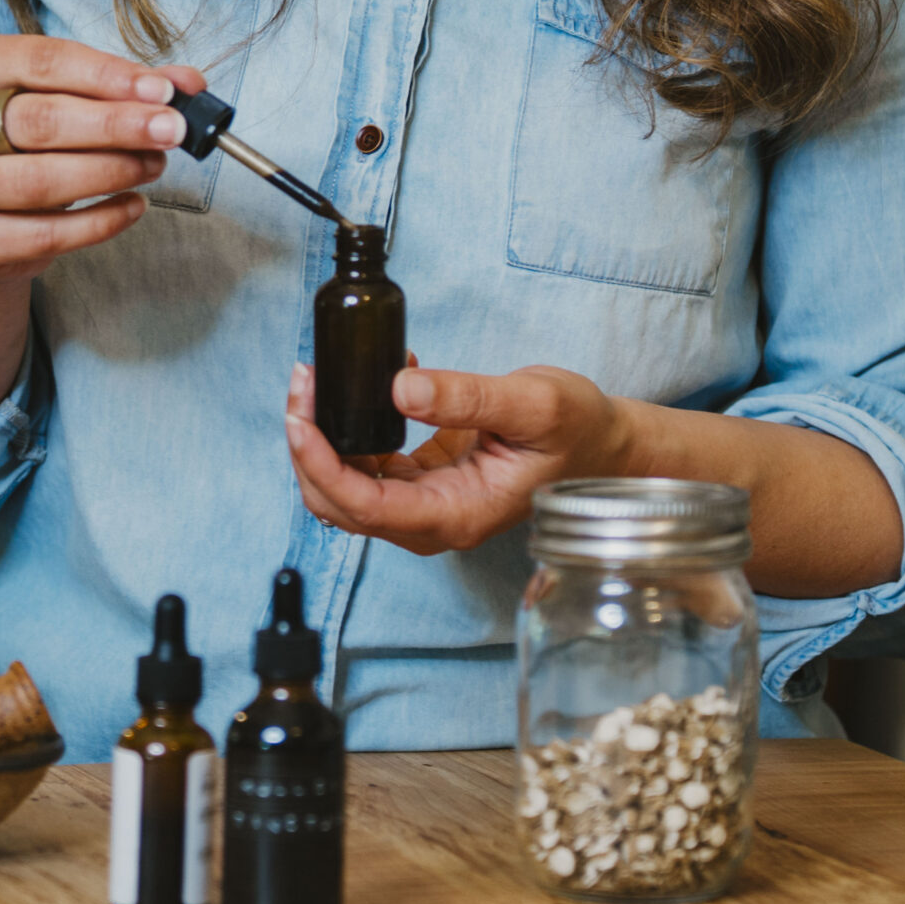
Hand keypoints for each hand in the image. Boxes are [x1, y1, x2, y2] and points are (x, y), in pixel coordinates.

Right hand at [0, 35, 205, 284]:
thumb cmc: (29, 138)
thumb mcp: (68, 97)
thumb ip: (125, 86)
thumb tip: (188, 84)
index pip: (40, 61)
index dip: (105, 76)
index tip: (161, 91)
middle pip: (42, 120)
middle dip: (117, 125)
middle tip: (171, 131)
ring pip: (41, 180)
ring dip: (112, 172)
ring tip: (155, 165)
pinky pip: (44, 233)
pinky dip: (99, 221)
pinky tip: (133, 206)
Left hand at [283, 361, 636, 555]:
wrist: (604, 446)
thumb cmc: (579, 431)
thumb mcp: (532, 404)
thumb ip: (466, 397)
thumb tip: (399, 387)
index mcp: (456, 515)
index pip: (364, 506)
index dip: (320, 464)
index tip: (300, 417)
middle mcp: (435, 522)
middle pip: (340, 504)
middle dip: (308, 447)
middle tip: (303, 381)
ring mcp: (427, 506)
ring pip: (346, 490)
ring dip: (321, 440)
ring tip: (316, 381)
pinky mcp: (425, 484)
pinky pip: (369, 470)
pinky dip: (350, 432)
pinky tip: (364, 386)